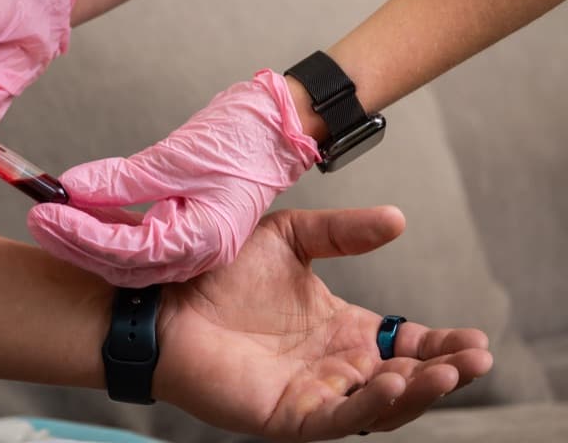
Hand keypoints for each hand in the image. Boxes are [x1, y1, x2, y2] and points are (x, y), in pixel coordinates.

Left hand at [28, 70, 317, 285]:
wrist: (278, 124)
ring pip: (128, 257)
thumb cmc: (243, 136)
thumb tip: (73, 189)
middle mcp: (198, 252)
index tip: (46, 214)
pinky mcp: (184, 227)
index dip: (82, 235)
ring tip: (49, 217)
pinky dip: (107, 228)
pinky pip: (139, 239)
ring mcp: (191, 243)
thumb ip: (123, 179)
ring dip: (86, 239)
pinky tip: (81, 213)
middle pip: (122, 263)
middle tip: (37, 219)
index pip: (128, 250)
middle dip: (75, 243)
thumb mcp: (176, 156)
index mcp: (204, 240)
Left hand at [156, 206, 492, 440]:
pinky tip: (392, 384)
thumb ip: (343, 232)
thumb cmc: (215, 268)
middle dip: (445, 371)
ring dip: (419, 393)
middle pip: (404, 378)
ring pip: (380, 406)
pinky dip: (370, 406)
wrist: (160, 292)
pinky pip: (337, 419)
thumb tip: (398, 219)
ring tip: (449, 372)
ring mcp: (311, 392)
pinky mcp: (285, 414)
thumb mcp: (290, 238)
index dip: (441, 344)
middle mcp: (332, 365)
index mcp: (338, 327)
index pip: (404, 343)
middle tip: (477, 358)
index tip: (475, 337)